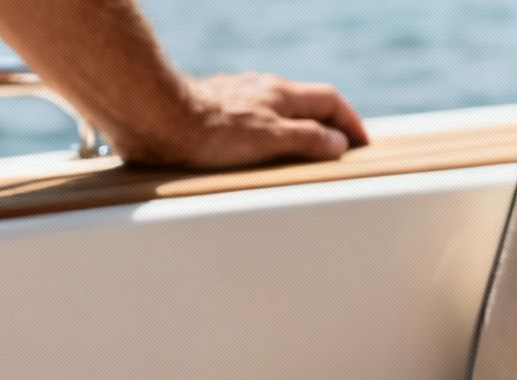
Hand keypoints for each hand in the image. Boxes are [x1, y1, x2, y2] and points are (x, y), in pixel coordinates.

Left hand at [112, 72, 370, 168]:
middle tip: (338, 150)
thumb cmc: (211, 131)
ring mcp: (237, 96)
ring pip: (278, 110)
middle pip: (305, 102)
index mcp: (280, 94)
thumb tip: (336, 143)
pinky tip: (258, 150)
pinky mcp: (213, 109)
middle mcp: (261, 89)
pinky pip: (253, 119)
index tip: (361, 143)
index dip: (350, 122)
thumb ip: (307, 139)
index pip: (330, 100)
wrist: (155, 118)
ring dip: (297, 128)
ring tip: (303, 154)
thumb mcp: (270, 138)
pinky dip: (268, 133)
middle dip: (327, 124)